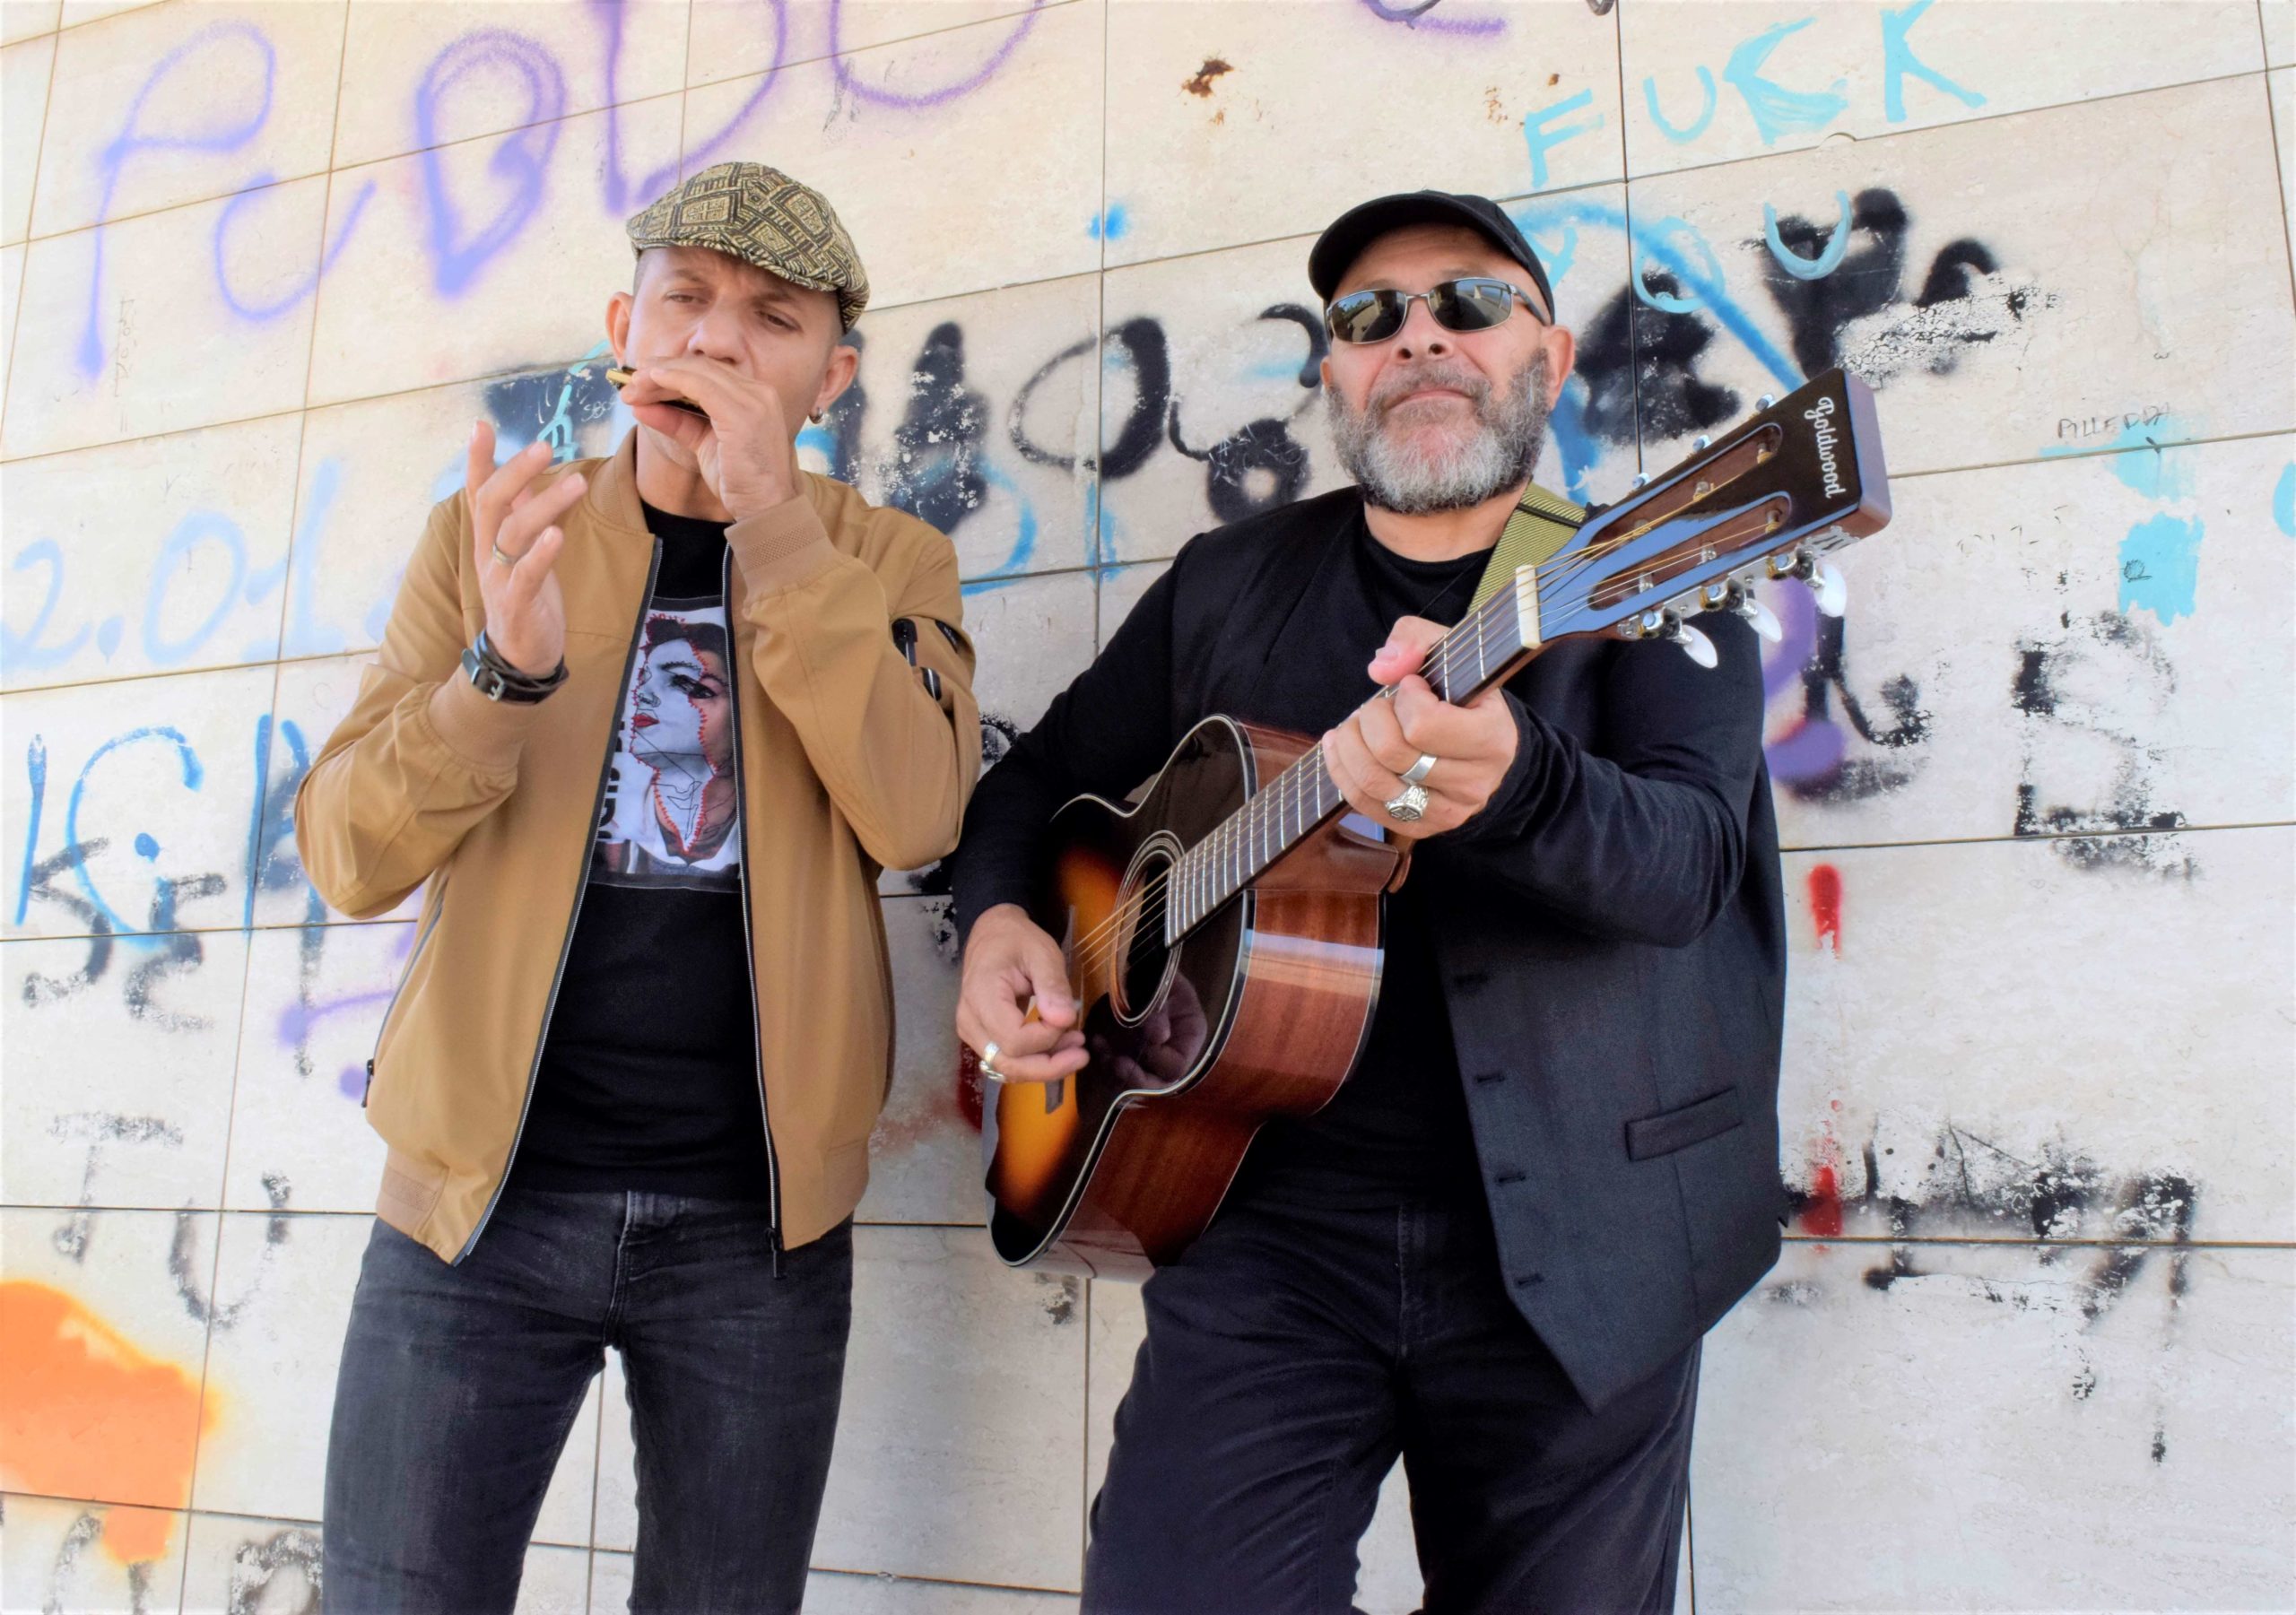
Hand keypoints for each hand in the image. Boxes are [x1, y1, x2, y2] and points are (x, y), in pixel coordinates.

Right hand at [465, 422, 581, 676]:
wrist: (521, 655)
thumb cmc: (526, 596)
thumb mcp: (523, 551)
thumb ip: (524, 516)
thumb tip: (533, 477)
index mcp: (488, 538)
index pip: (478, 492)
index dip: (477, 460)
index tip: (480, 425)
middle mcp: (487, 553)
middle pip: (492, 503)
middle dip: (516, 472)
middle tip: (545, 445)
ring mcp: (499, 578)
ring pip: (513, 533)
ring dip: (544, 505)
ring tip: (574, 481)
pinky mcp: (518, 604)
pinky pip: (526, 574)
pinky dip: (541, 553)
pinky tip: (558, 534)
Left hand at [616, 357, 800, 520]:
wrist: (770, 509)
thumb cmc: (742, 481)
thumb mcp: (704, 445)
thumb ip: (679, 422)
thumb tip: (642, 406)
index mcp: (755, 396)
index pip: (708, 372)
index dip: (672, 372)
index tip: (640, 381)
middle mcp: (759, 392)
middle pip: (702, 367)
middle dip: (661, 371)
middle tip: (629, 381)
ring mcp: (754, 400)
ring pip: (698, 373)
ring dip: (660, 376)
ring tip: (633, 385)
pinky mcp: (743, 414)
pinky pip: (701, 386)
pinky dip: (672, 380)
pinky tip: (650, 382)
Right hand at [957, 904, 1086, 1084]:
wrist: (993, 936)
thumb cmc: (1017, 941)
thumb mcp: (1042, 953)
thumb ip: (1053, 985)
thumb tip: (1064, 1019)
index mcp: (981, 996)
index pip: (1014, 1040)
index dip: (1046, 1038)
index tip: (1069, 1019)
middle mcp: (970, 1021)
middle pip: (1008, 1062)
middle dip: (1048, 1065)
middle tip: (1082, 1053)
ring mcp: (972, 1032)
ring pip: (1007, 1068)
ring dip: (1044, 1066)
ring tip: (1074, 1047)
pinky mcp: (981, 1038)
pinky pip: (1007, 1060)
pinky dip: (1034, 1061)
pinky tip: (1057, 1049)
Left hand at [1320, 614, 1519, 840]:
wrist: (1485, 747)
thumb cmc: (1463, 695)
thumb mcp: (1451, 652)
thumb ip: (1417, 640)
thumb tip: (1382, 668)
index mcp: (1492, 739)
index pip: (1423, 725)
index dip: (1405, 698)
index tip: (1411, 687)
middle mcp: (1473, 783)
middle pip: (1392, 753)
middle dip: (1370, 718)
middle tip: (1377, 706)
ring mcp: (1446, 812)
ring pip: (1373, 781)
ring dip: (1350, 744)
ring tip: (1355, 724)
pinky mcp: (1419, 827)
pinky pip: (1364, 803)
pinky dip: (1341, 769)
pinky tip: (1340, 746)